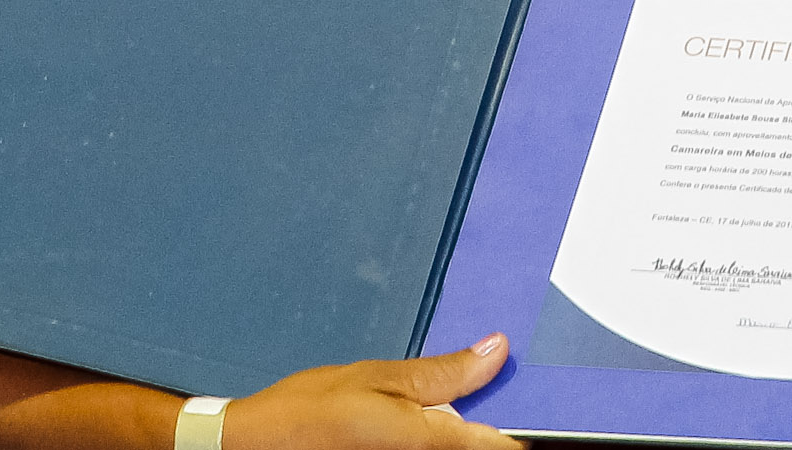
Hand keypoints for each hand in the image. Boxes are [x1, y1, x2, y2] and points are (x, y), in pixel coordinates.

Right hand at [222, 335, 518, 449]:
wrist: (254, 446)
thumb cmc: (309, 411)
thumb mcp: (378, 377)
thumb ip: (443, 372)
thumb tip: (494, 350)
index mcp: (428, 442)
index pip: (499, 445)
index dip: (520, 425)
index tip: (537, 402)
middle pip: (478, 447)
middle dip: (483, 421)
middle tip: (470, 388)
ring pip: (455, 449)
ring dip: (459, 429)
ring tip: (424, 404)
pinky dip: (434, 437)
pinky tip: (413, 419)